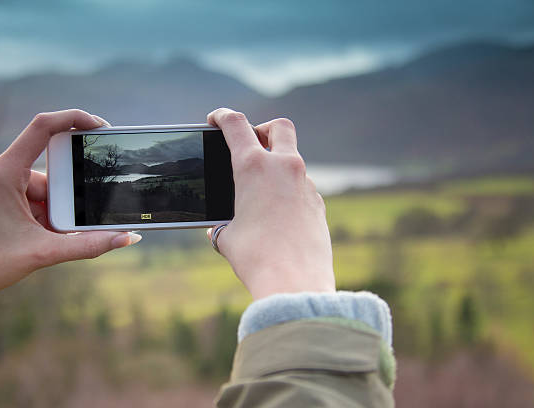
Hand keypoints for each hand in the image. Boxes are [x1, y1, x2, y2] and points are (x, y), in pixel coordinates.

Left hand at [0, 109, 140, 318]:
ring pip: (39, 187)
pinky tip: (28, 235)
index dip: (74, 119)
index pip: (42, 127)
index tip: (100, 127)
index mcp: (3, 173)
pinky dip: (37, 213)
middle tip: (54, 230)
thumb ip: (90, 245)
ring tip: (36, 239)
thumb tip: (128, 237)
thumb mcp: (44, 253)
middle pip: (48, 173)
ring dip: (48, 212)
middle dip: (61, 203)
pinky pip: (25, 193)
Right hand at [207, 108, 334, 299]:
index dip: (222, 116)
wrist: (294, 282)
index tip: (215, 119)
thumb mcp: (226, 236)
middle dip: (263, 129)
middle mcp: (284, 167)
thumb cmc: (255, 257)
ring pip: (292, 160)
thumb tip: (221, 229)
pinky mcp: (318, 203)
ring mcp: (306, 184)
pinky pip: (302, 186)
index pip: (236, 124)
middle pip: (279, 126)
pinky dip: (289, 191)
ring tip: (260, 193)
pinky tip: (278, 216)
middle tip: (251, 144)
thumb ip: (222, 223)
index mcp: (254, 167)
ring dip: (277, 166)